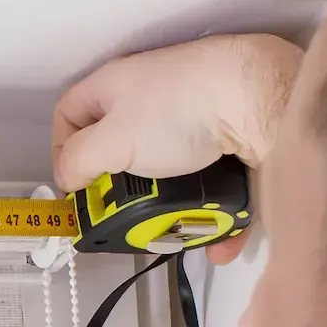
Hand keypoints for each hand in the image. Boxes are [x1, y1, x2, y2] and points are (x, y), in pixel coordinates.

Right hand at [51, 34, 302, 263]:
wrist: (263, 100)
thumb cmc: (178, 113)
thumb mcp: (111, 141)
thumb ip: (79, 163)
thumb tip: (70, 179)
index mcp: (114, 87)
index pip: (69, 114)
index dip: (62, 150)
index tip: (75, 187)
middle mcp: (151, 99)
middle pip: (119, 149)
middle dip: (121, 190)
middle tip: (124, 216)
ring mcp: (193, 119)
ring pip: (167, 172)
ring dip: (169, 210)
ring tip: (175, 233)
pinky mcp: (229, 140)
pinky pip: (210, 183)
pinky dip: (212, 213)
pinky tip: (218, 239)